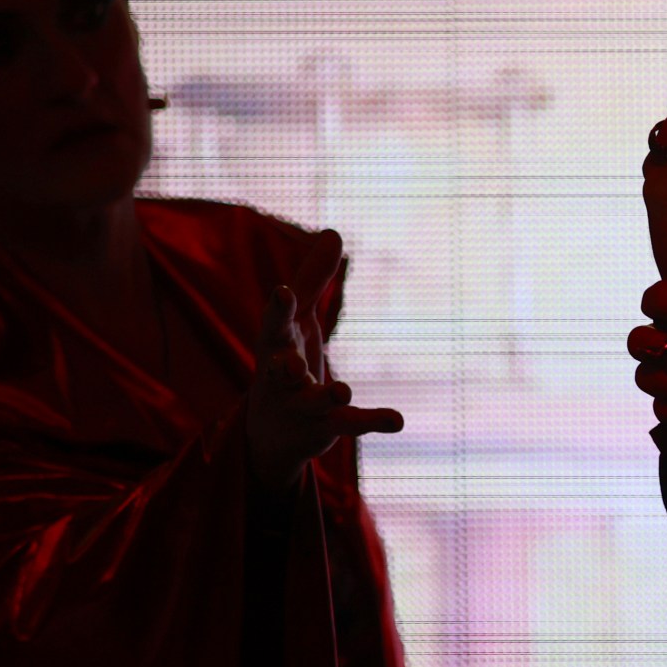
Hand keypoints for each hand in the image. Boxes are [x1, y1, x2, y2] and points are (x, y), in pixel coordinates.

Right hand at [247, 277, 403, 492]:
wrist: (270, 434)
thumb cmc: (283, 360)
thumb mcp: (298, 320)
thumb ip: (314, 278)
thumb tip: (333, 231)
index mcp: (276, 344)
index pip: (274, 324)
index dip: (278, 309)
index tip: (283, 292)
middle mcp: (281, 376)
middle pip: (277, 367)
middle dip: (281, 364)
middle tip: (286, 363)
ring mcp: (301, 405)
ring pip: (312, 401)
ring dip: (325, 395)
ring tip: (342, 391)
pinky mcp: (324, 427)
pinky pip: (348, 424)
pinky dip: (372, 421)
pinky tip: (396, 419)